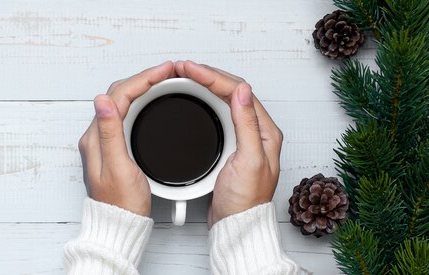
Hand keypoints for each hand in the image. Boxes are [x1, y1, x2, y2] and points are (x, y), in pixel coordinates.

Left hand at [78, 61, 174, 216]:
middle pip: (118, 94)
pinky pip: (125, 114)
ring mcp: (103, 141)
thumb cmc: (121, 205)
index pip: (118, 95)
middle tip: (167, 71)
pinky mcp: (112, 147)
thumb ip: (110, 133)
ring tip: (163, 80)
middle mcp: (96, 137)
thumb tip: (102, 100)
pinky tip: (151, 101)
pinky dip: (140, 101)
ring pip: (122, 102)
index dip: (143, 79)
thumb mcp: (118, 168)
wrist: (119, 226)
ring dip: (142, 87)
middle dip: (143, 78)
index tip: (164, 71)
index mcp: (96, 138)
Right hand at [174, 60, 283, 227]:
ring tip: (185, 76)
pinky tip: (193, 98)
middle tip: (183, 68)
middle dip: (207, 76)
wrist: (235, 226)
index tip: (191, 70)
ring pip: (223, 100)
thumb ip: (247, 124)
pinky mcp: (229, 146)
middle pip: (231, 91)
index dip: (213, 77)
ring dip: (204, 85)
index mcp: (265, 131)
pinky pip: (216, 115)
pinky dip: (203, 102)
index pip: (239, 92)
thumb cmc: (244, 201)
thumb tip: (242, 91)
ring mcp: (242, 138)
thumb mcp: (248, 160)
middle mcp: (256, 132)